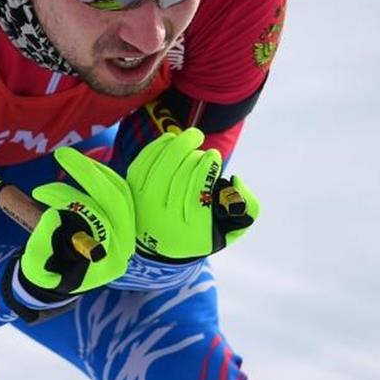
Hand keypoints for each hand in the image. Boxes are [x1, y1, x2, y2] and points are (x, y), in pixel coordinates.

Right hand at [16, 146, 135, 301]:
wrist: (62, 275)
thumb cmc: (50, 271)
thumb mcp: (37, 267)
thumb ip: (41, 248)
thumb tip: (53, 216)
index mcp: (108, 261)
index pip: (97, 222)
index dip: (67, 201)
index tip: (38, 193)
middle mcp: (123, 244)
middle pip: (115, 200)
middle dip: (87, 174)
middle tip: (61, 155)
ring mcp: (126, 229)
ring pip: (119, 190)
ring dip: (93, 170)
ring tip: (66, 158)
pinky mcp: (123, 216)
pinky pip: (119, 189)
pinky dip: (100, 174)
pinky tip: (80, 166)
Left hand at [127, 128, 259, 261]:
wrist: (161, 243)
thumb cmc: (202, 229)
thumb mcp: (231, 228)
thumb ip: (246, 207)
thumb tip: (235, 180)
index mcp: (192, 231)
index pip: (198, 193)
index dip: (207, 168)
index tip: (214, 156)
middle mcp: (166, 220)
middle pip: (179, 177)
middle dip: (194, 156)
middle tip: (204, 149)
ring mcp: (145, 205)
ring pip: (161, 167)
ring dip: (178, 146)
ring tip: (193, 137)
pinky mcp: (132, 190)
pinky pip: (144, 161)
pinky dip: (158, 146)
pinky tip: (172, 138)